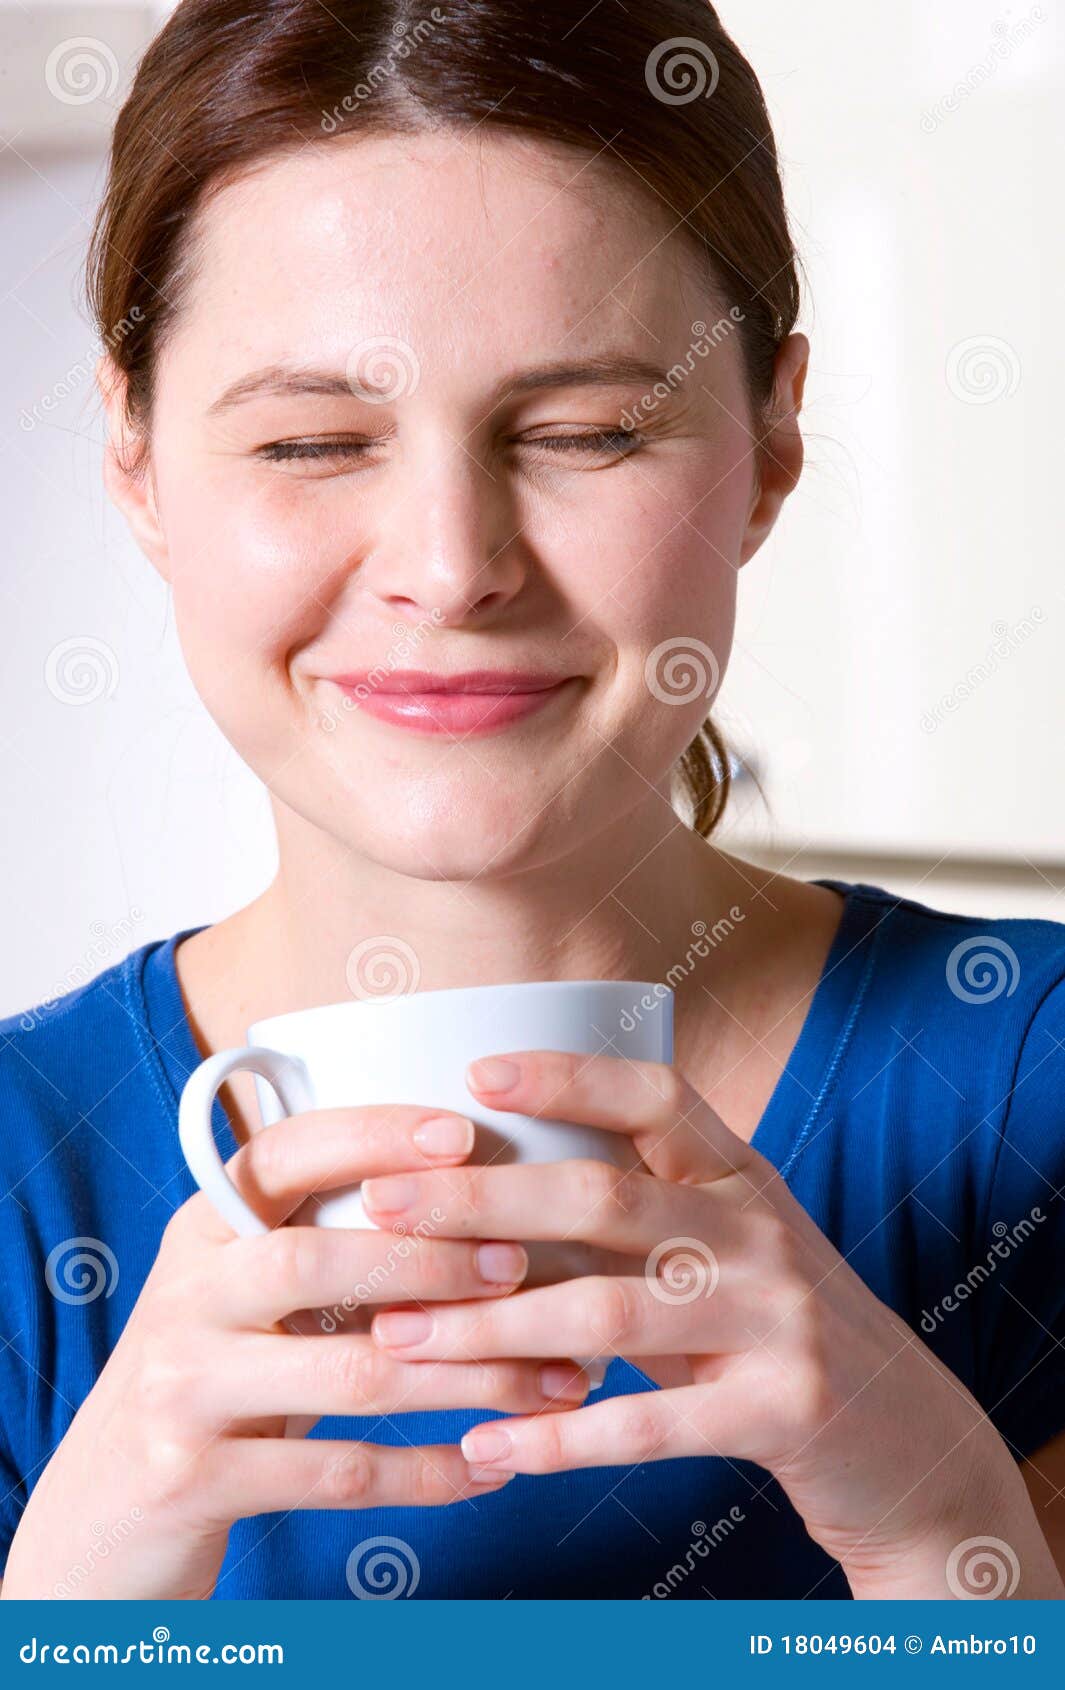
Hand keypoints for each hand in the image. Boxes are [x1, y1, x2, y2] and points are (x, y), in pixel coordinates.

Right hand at [1, 1100, 589, 1599]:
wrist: (102, 1509)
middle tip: (521, 1265)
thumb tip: (480, 1198)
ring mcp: (182, 1390)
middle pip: (314, 1258)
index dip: (372, 1136)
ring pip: (348, 1372)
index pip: (283, 1153)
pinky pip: (336, 1473)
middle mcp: (185, 1296)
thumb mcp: (242, 1294)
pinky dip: (427, 1471)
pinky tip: (492, 1464)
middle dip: (431, 1259)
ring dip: (465, 1376)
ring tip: (551, 1379)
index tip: (462, 1135)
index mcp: (203, 1229)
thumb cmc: (214, 1378)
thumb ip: (322, 1242)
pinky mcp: (193, 1480)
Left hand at [362, 1049, 1064, 1598]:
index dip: (568, 1077)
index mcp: (739, 1176)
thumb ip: (634, 1219)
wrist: (907, 1442)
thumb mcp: (720, 1251)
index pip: (656, 1095)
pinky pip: (651, 1424)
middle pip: (605, 1197)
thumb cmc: (771, 1330)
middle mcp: (760, 1231)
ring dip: (490, 1331)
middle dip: (480, 1200)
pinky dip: (560, 1437)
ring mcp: (779, 1319)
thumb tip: (481, 1192)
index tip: (474, 1074)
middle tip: (380, 1206)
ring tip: (398, 1341)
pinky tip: (487, 1446)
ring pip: (608, 1314)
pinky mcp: (785, 1410)